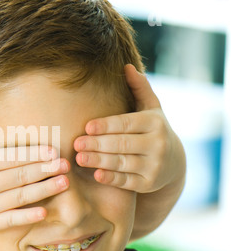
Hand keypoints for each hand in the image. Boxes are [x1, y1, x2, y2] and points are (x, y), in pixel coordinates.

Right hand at [0, 102, 69, 231]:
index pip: (8, 158)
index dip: (31, 154)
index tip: (52, 150)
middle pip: (17, 176)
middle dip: (44, 170)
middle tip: (66, 164)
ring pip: (18, 197)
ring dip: (44, 190)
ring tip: (65, 182)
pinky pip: (8, 220)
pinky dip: (26, 217)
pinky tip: (44, 212)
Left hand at [73, 64, 184, 193]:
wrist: (173, 163)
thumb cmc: (152, 130)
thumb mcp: (151, 109)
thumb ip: (139, 88)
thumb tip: (126, 66)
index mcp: (154, 123)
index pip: (126, 123)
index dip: (106, 125)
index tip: (87, 127)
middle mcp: (157, 144)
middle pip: (122, 144)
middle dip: (98, 144)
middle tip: (76, 143)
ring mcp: (154, 166)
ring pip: (123, 163)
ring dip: (99, 161)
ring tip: (79, 158)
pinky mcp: (149, 184)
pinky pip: (127, 181)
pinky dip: (111, 178)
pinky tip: (96, 175)